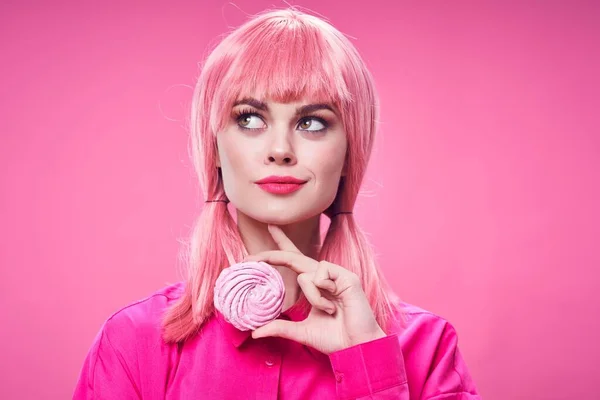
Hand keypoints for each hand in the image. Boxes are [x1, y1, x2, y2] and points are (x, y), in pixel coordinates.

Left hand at [244, 225, 385, 354]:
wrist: (357, 347)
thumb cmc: (335, 338)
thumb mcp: (302, 332)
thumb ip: (279, 328)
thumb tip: (255, 332)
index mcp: (315, 285)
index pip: (295, 259)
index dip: (283, 243)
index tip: (270, 227)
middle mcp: (324, 276)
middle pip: (295, 257)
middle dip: (273, 254)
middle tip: (249, 258)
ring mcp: (335, 275)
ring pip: (305, 273)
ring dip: (312, 296)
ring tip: (329, 311)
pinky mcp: (346, 276)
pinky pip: (319, 276)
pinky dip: (321, 294)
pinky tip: (335, 304)